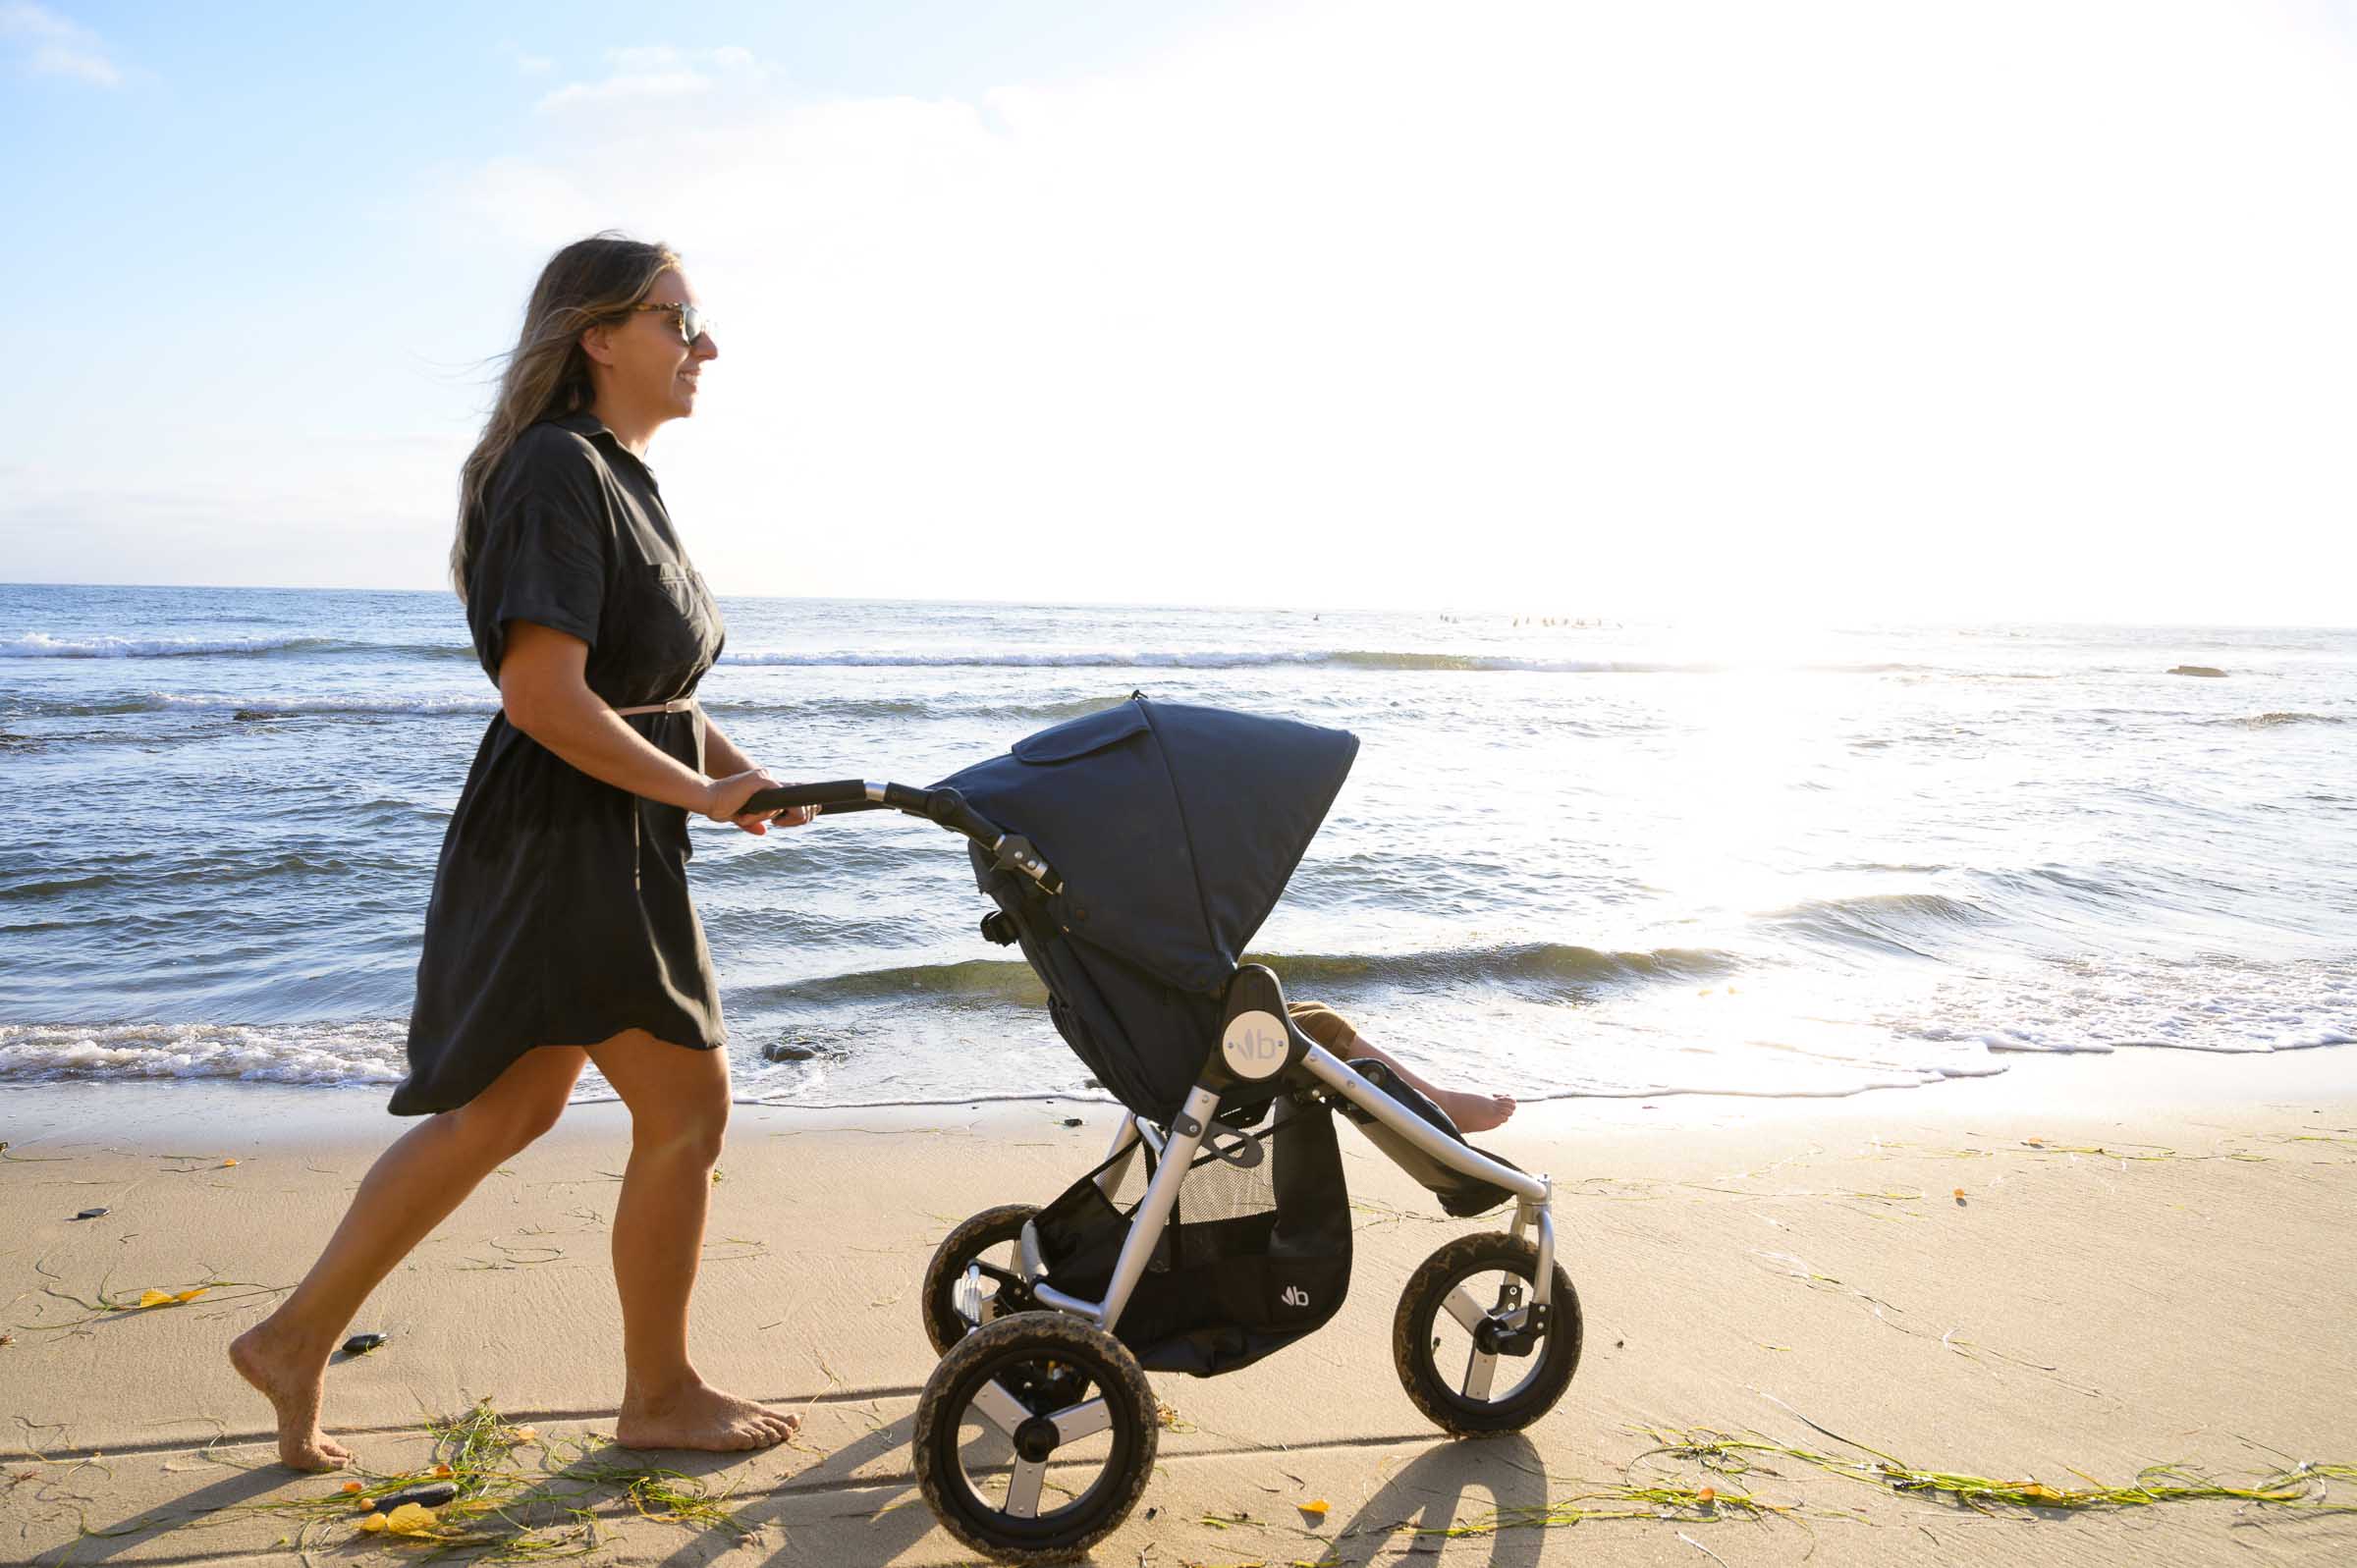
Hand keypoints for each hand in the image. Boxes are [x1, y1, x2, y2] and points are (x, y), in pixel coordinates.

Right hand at [702, 769, 819, 834]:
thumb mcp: (741, 817)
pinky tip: (748, 814)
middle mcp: (769, 779)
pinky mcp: (763, 782)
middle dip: (795, 818)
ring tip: (747, 814)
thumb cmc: (719, 807)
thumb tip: (764, 832)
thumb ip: (754, 822)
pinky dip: (768, 814)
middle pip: (802, 801)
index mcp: (766, 786)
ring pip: (790, 805)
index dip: (802, 811)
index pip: (795, 796)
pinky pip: (781, 804)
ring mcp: (767, 778)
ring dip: (771, 816)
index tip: (789, 822)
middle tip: (776, 823)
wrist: (706, 798)